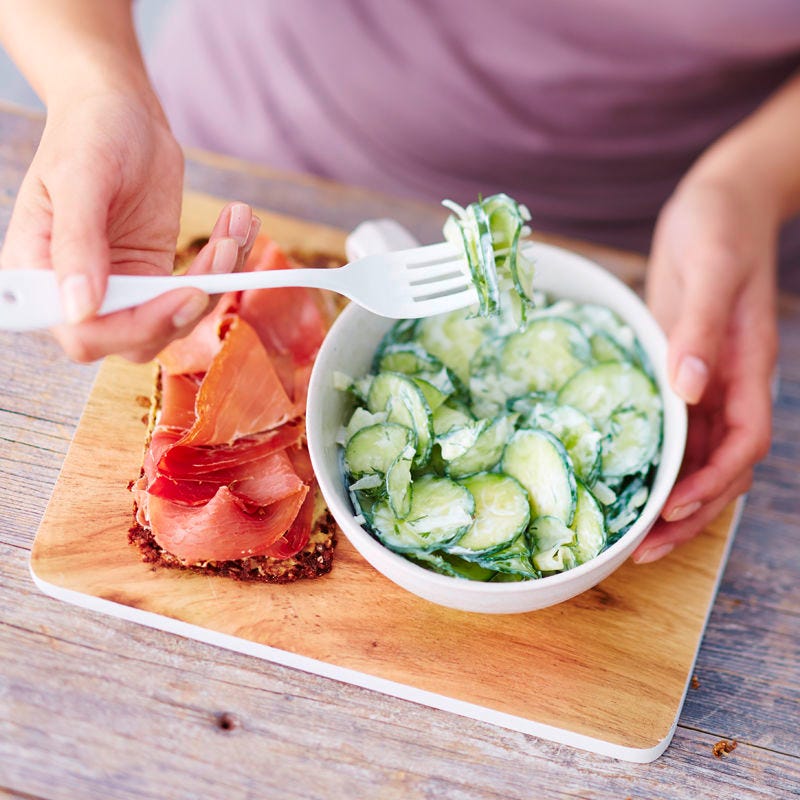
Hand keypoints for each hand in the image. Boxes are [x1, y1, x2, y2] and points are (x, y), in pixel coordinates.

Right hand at [0, 89, 258, 361]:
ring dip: (216, 279)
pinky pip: (196, 290)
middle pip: (136, 339)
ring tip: (236, 224)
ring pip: (174, 321)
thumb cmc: (88, 133)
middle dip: (186, 305)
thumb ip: (76, 244)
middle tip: (224, 254)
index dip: (135, 326)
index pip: (83, 333)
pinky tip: (239, 225)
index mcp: (40, 273)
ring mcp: (123, 287)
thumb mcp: (80, 180)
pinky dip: (225, 264)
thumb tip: (78, 310)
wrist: (119, 112)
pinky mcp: (156, 276)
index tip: (183, 293)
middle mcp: (79, 292)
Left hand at [632, 174, 778, 562]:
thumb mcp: (710, 269)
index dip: (715, 481)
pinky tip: (632, 478)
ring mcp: (706, 379)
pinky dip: (661, 461)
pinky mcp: (681, 367)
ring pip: (698, 456)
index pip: (745, 442)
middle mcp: (729, 382)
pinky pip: (677, 428)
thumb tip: (690, 388)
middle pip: (722, 466)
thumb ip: (702, 329)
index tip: (677, 507)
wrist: (717, 202)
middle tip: (643, 549)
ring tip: (635, 533)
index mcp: (747, 365)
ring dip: (674, 498)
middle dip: (690, 512)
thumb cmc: (720, 226)